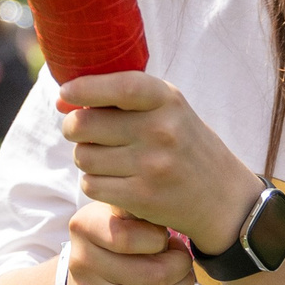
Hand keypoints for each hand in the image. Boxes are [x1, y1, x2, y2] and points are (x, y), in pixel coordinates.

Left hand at [56, 72, 263, 250]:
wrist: (221, 197)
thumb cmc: (183, 145)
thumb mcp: (168, 109)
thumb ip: (122, 98)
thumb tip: (63, 99)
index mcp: (167, 100)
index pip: (121, 87)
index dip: (84, 88)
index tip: (65, 93)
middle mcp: (161, 130)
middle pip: (86, 125)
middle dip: (74, 128)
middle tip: (82, 132)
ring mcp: (152, 165)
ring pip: (84, 157)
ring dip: (85, 158)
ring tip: (105, 158)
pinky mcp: (143, 197)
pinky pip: (92, 185)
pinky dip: (94, 183)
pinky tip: (112, 180)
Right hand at [62, 202, 192, 284]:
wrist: (81, 276)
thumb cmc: (112, 237)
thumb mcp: (118, 212)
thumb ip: (138, 206)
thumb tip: (172, 202)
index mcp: (84, 226)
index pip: (129, 238)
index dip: (159, 240)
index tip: (167, 237)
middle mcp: (80, 262)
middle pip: (151, 276)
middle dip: (181, 267)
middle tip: (183, 259)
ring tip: (184, 276)